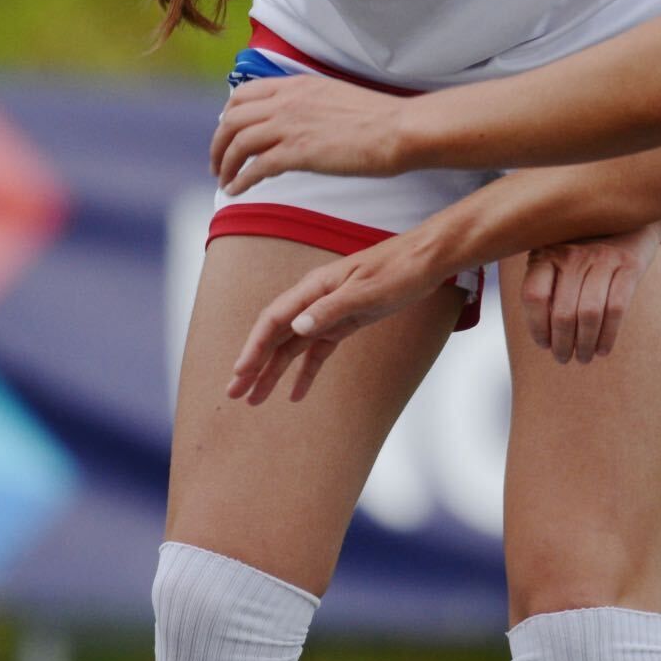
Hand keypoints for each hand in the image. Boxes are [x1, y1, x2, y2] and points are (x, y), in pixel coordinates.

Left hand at [210, 75, 410, 193]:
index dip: (228, 116)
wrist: (398, 129)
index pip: (243, 94)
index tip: (227, 134)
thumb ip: (308, 104)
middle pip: (232, 119)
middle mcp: (286, 101)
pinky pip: (255, 167)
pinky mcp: (298, 152)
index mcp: (295, 85)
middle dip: (218, 143)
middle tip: (217, 163)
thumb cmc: (377, 119)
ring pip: (238, 143)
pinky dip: (240, 180)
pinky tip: (236, 191)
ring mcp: (290, 125)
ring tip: (224, 181)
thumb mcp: (334, 97)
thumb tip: (296, 122)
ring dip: (224, 164)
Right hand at [224, 234, 446, 406]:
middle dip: (254, 366)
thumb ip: (331, 309)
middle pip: (276, 336)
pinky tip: (296, 395)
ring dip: (273, 373)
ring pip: (292, 347)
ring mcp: (328, 312)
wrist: (426, 260)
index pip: (274, 320)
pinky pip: (317, 352)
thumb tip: (296, 328)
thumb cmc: (399, 270)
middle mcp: (314, 300)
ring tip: (255, 400)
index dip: (255, 348)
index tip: (241, 373)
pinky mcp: (345, 322)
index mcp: (314, 287)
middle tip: (234, 395)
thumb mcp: (367, 291)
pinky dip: (305, 372)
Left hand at [516, 219, 660, 365]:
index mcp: (547, 251)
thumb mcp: (558, 253)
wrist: (632, 216)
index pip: (534, 296)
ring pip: (589, 314)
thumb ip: (547, 282)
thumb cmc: (587, 244)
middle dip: (562, 344)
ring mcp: (602, 257)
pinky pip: (616, 309)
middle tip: (564, 358)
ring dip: (585, 344)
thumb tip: (542, 334)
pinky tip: (603, 348)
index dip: (536, 327)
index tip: (543, 344)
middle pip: (562, 312)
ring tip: (583, 357)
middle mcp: (572, 253)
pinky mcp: (629, 265)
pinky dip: (608, 335)